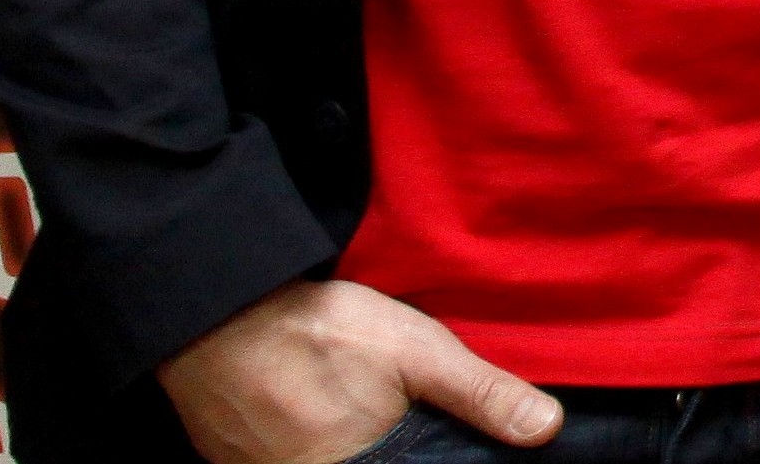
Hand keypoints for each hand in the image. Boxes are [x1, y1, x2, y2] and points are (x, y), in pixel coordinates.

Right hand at [158, 281, 557, 463]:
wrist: (214, 311)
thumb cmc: (316, 328)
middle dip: (388, 449)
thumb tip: (545, 430)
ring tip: (352, 411)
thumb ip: (479, 394)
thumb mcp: (414, 351)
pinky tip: (318, 413)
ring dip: (352, 447)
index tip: (409, 430)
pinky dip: (312, 445)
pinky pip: (289, 462)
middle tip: (380, 414)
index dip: (422, 458)